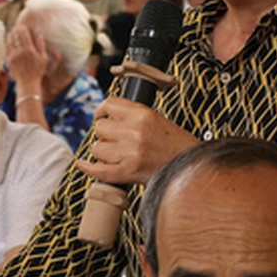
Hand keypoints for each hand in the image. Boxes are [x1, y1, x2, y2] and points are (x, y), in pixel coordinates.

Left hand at [6, 26, 49, 86]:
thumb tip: (40, 35)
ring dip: (10, 36)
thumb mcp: (43, 58)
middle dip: (15, 31)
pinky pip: (6, 50)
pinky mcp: (9, 61)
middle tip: (15, 27)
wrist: (28, 82)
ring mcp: (13, 56)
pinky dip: (7, 44)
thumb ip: (41, 46)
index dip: (22, 29)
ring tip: (10, 32)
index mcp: (29, 49)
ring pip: (10, 42)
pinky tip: (8, 42)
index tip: (22, 26)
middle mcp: (20, 51)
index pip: (24, 35)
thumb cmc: (37, 71)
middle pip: (16, 37)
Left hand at [75, 97, 200, 184]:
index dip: (101, 111)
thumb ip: (131, 116)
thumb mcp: (156, 119)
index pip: (109, 105)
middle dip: (105, 135)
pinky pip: (99, 170)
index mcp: (143, 114)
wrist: (192, 166)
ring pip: (97, 148)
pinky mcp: (128, 172)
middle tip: (115, 141)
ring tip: (118, 155)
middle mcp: (134, 131)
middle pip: (100, 128)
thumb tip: (104, 116)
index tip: (101, 117)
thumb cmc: (175, 144)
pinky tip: (83, 164)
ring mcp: (130, 153)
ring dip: (103, 152)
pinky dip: (88, 168)